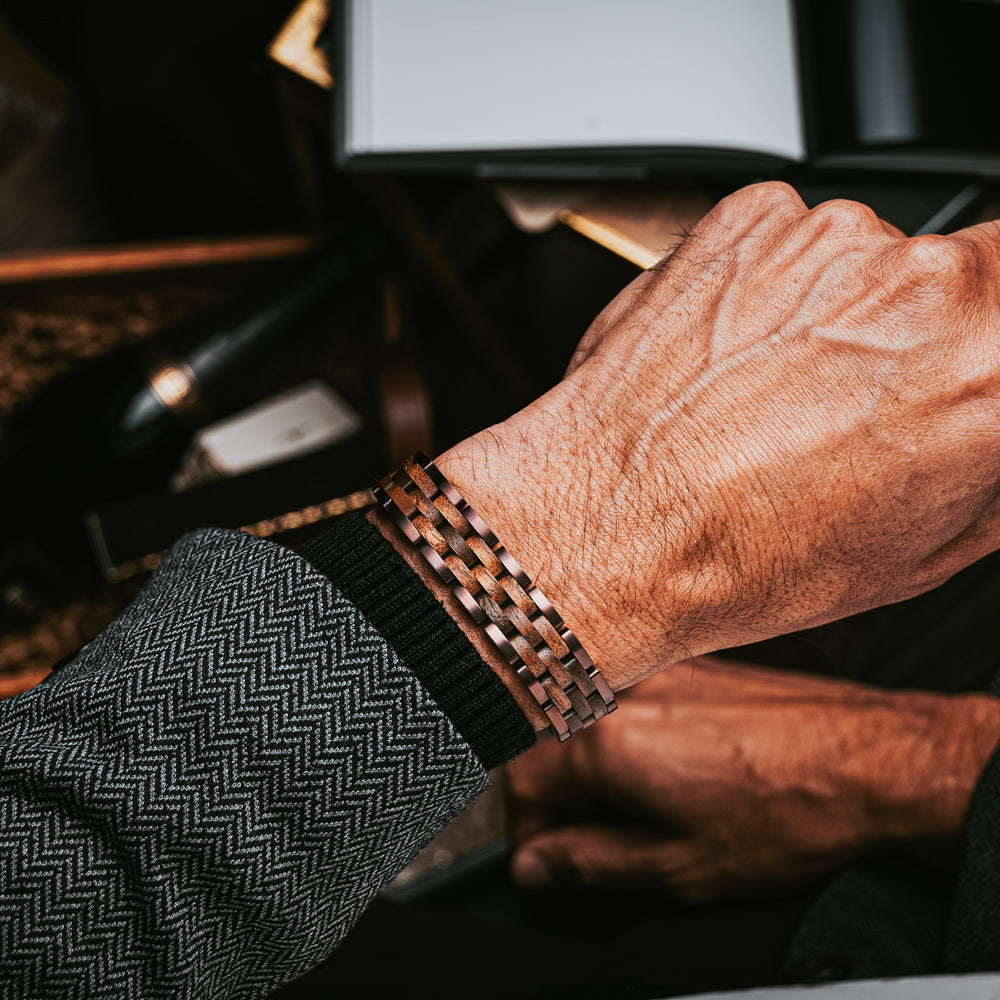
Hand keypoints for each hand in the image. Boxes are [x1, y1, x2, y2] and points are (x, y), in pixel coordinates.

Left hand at [437, 183, 999, 691]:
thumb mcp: (925, 550)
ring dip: (843, 313)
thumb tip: (996, 431)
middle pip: (964, 272)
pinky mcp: (746, 221)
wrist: (604, 524)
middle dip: (930, 329)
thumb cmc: (738, 555)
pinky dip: (771, 289)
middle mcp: (914, 283)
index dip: (997, 342)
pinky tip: (735, 362)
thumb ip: (994, 468)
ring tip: (778, 396)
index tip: (974, 370)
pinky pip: (787, 242)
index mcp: (986, 366)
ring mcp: (821, 240)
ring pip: (871, 259)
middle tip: (873, 398)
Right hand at [507, 657, 999, 902]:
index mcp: (604, 739)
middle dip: (553, 801)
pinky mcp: (686, 665)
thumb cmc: (785, 811)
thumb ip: (590, 864)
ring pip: (584, 721)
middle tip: (582, 847)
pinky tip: (664, 772)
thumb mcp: (678, 866)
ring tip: (629, 812)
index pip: (518, 784)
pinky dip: (623, 740)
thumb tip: (535, 866)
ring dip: (587, 770)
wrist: (870, 757)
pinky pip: (625, 700)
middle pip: (546, 746)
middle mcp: (620, 690)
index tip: (540, 864)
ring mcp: (654, 671)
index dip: (523, 834)